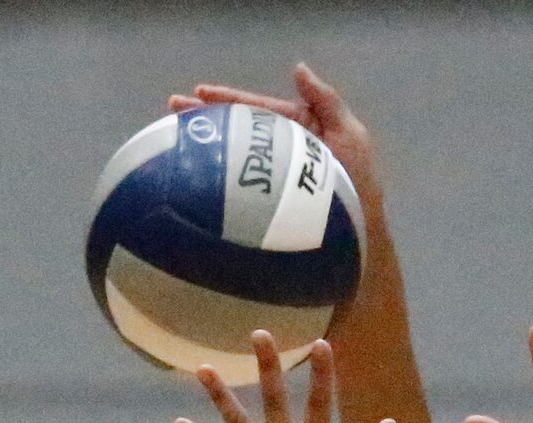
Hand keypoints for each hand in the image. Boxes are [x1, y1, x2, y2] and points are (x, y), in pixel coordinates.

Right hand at [169, 63, 381, 208]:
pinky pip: (235, 191)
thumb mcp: (350, 137)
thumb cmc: (358, 189)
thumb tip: (298, 69)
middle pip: (239, 130)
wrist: (359, 243)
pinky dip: (213, 184)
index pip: (259, 110)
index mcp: (298, 131)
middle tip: (173, 110)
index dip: (229, 100)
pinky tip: (191, 181)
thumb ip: (325, 101)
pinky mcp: (263, 210)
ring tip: (175, 140)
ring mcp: (270, 184)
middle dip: (207, 118)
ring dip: (205, 147)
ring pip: (233, 158)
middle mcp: (281, 154)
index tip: (199, 92)